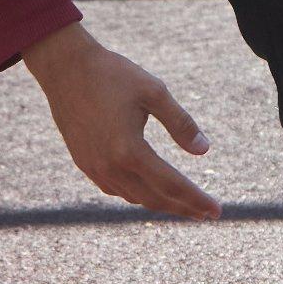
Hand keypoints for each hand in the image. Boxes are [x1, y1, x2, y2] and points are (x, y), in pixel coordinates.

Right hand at [19, 22, 220, 219]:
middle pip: (154, 199)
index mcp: (130, 150)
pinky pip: (116, 189)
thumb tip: (204, 150)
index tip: (217, 211)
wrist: (65, 68)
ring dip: (161, 203)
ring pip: (134, 197)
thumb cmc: (112, 75)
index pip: (172, 185)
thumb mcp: (154, 91)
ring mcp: (94, 168)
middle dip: (183, 208)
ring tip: (183, 203)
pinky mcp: (84, 163)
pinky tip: (149, 189)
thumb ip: (181, 123)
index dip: (196, 199)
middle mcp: (110, 166)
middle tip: (207, 214)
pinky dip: (137, 194)